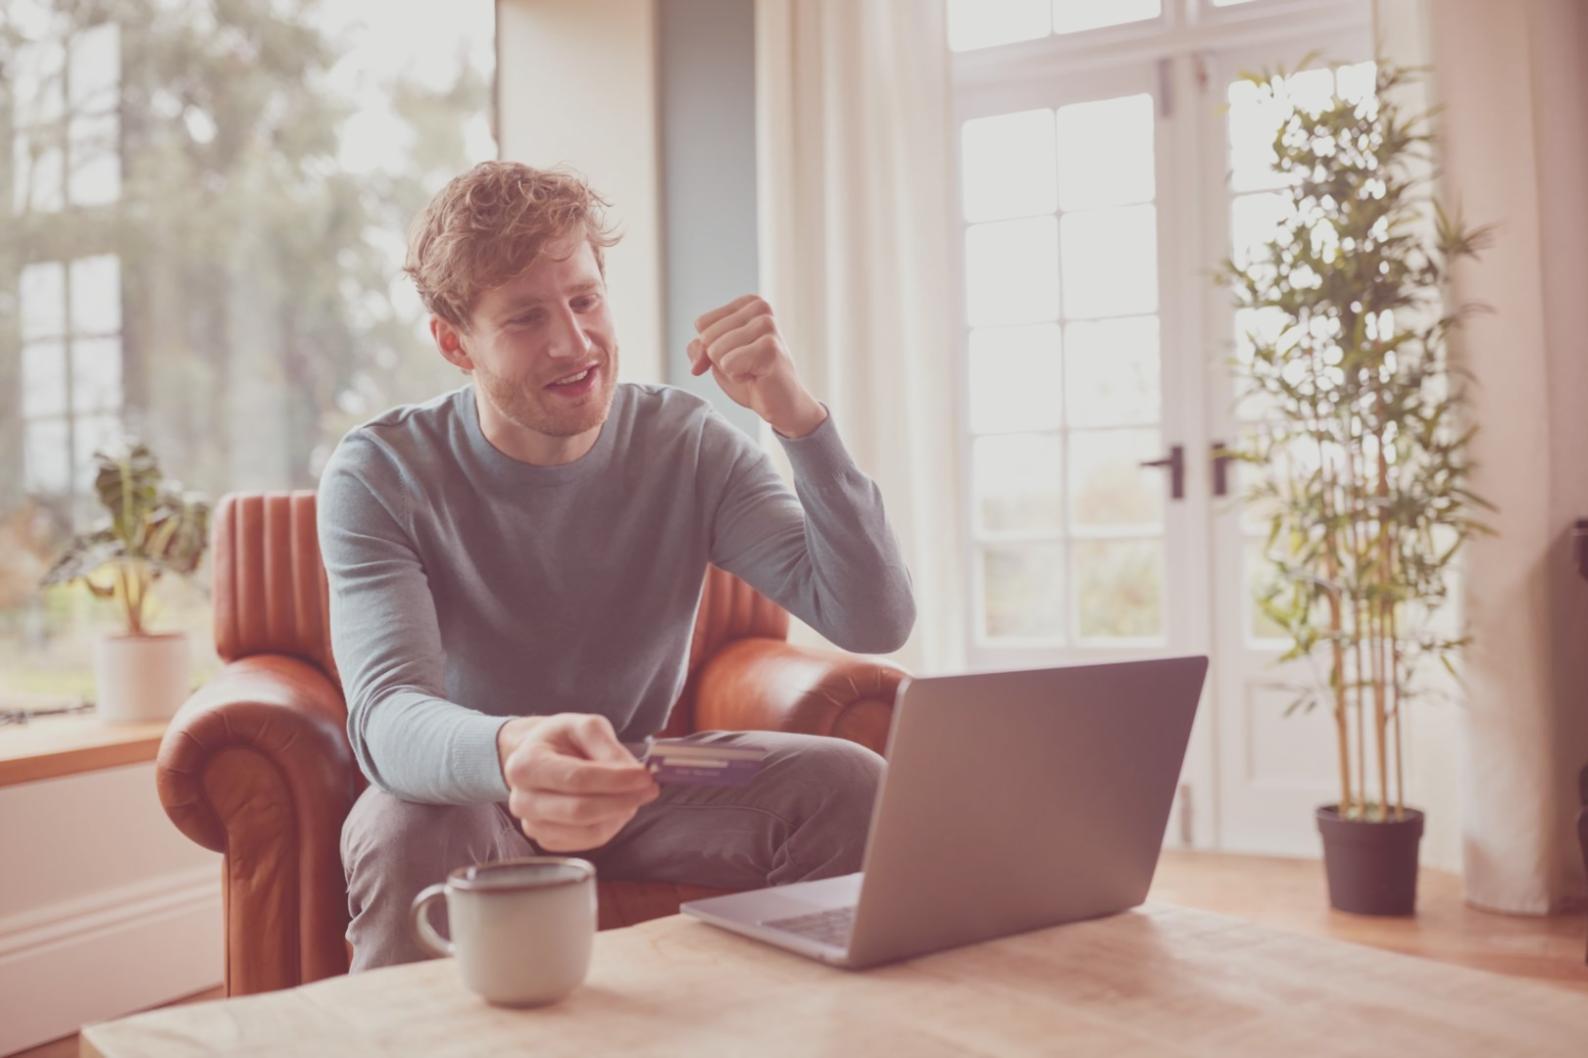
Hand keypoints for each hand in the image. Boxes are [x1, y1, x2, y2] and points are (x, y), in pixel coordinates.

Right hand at [497, 714, 659, 852]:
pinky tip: (617, 806)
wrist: (538, 756)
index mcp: (525, 765)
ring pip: (587, 831)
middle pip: (580, 810)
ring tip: (634, 795)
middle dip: (622, 800)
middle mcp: (522, 800)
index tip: (645, 776)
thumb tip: (634, 774)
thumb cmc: (563, 739)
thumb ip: (609, 747)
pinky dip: (611, 825)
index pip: (576, 778)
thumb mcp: (585, 727)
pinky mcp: (547, 840)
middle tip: (651, 788)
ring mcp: (532, 824)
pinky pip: (588, 841)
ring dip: (619, 814)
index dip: (614, 780)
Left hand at [688, 294, 827, 437]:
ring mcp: (767, 326)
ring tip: (752, 370)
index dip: (710, 348)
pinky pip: (728, 364)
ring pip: (716, 350)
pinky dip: (737, 377)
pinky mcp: (770, 348)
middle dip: (720, 359)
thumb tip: (697, 360)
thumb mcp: (717, 357)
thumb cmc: (751, 376)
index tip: (734, 355)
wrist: (781, 402)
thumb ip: (699, 349)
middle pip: (707, 336)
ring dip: (730, 369)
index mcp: (748, 302)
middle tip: (746, 365)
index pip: (702, 324)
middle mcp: (760, 308)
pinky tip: (757, 376)